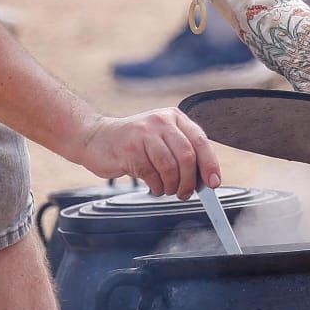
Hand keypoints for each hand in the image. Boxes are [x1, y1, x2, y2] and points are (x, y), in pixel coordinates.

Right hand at [76, 107, 220, 198]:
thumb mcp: (161, 140)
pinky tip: (153, 184)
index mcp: (174, 117)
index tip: (213, 182)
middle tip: (185, 193)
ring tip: (166, 189)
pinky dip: (156, 186)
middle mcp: (161, 121)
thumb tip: (206, 179)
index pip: (200, 141)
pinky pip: (151, 175)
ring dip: (172, 186)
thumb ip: (182, 153)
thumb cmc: (132, 143)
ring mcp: (144, 133)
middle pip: (187, 156)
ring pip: (170, 167)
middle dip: (189, 181)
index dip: (209, 164)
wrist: (96, 138)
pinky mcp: (129, 148)